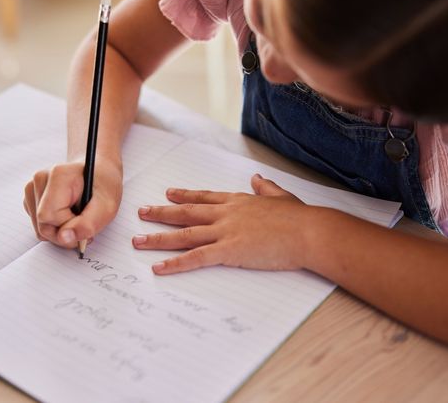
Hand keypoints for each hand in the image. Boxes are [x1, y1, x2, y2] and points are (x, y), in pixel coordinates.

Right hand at [23, 158, 122, 247]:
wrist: (98, 172)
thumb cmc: (104, 186)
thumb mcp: (106, 206)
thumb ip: (87, 224)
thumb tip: (63, 238)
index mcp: (58, 175)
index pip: (49, 217)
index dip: (69, 226)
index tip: (86, 222)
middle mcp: (41, 179)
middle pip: (42, 225)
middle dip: (65, 233)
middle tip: (84, 224)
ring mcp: (33, 187)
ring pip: (41, 228)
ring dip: (61, 230)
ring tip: (79, 216)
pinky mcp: (32, 197)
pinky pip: (40, 224)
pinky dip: (56, 226)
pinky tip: (69, 214)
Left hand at [132, 174, 312, 273]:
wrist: (309, 232)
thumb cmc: (299, 218)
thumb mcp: (280, 196)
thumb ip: (265, 187)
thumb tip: (257, 178)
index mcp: (238, 202)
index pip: (204, 198)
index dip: (184, 196)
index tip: (169, 193)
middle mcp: (226, 214)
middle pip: (187, 213)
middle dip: (162, 213)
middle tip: (142, 213)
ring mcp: (225, 231)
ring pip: (184, 234)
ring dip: (158, 237)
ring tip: (138, 240)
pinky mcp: (229, 251)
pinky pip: (196, 258)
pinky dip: (175, 263)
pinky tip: (159, 268)